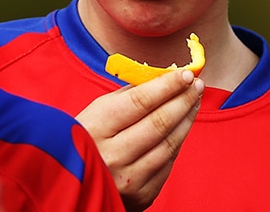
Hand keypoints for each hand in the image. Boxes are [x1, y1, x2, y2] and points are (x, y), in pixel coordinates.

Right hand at [77, 69, 203, 210]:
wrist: (73, 182)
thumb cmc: (85, 139)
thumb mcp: (94, 113)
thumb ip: (127, 95)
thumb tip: (163, 77)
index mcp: (95, 129)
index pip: (139, 102)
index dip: (166, 86)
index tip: (185, 74)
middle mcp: (111, 156)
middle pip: (159, 123)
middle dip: (182, 100)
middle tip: (196, 84)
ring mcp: (127, 179)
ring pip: (168, 144)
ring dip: (186, 120)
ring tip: (193, 102)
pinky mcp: (141, 196)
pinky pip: (167, 164)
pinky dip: (176, 143)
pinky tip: (181, 127)